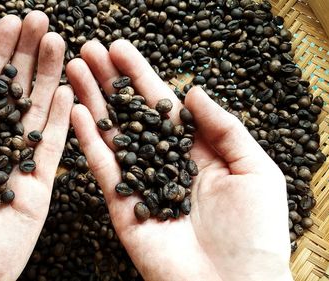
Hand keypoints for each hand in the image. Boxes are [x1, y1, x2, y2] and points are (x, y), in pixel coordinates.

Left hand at [0, 12, 73, 280]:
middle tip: (41, 19)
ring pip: (37, 115)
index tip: (8, 23)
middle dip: (26, 57)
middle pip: (13, 96)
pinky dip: (62, 119)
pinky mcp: (39, 189)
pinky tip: (69, 89)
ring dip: (48, 78)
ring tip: (58, 41)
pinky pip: (53, 149)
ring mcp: (17, 168)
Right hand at [67, 40, 292, 280]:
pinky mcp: (121, 206)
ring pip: (111, 134)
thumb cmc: (254, 232)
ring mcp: (139, 183)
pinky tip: (75, 111)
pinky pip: (102, 168)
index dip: (141, 75)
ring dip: (91, 101)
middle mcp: (163, 163)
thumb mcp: (254, 168)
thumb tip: (192, 92)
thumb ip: (224, 126)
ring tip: (74, 69)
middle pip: (130, 114)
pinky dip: (87, 140)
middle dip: (109, 81)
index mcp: (195, 151)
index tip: (119, 48)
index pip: (161, 105)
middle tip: (87, 49)